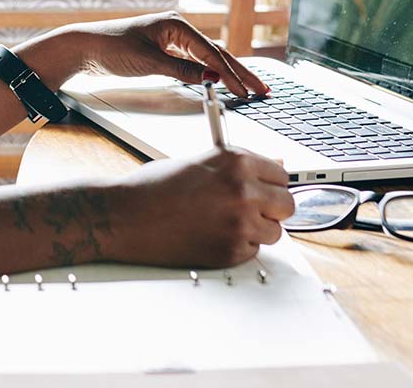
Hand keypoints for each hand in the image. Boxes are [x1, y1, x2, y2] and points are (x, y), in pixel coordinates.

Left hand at [17, 11, 269, 98]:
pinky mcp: (166, 51)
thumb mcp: (148, 62)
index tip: (246, 91)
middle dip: (240, 72)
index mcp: (176, 25)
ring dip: (229, 73)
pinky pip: (196, 62)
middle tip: (262, 90)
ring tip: (250, 88)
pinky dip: (212, 73)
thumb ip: (182, 70)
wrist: (83, 48)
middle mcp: (178, 29)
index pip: (212, 52)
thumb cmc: (111, 49)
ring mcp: (173, 40)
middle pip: (217, 52)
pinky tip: (223, 82)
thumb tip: (212, 75)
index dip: (231, 73)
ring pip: (209, 58)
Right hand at [108, 148, 294, 267]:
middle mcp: (243, 189)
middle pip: (286, 205)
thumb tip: (276, 165)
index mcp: (236, 161)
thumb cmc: (156, 186)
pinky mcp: (230, 251)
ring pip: (274, 232)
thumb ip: (241, 165)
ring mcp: (238, 223)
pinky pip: (253, 251)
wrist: (125, 215)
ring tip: (224, 222)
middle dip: (271, 208)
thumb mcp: (202, 161)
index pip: (282, 175)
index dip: (271, 184)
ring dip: (256, 230)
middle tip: (250, 209)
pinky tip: (212, 235)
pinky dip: (238, 247)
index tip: (264, 189)